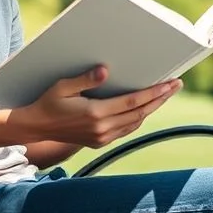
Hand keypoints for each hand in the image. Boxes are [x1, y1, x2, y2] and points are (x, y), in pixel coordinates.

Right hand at [12, 65, 180, 148]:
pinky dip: (138, 118)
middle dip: (160, 98)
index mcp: (95, 113)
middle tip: (176, 85)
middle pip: (140, 112)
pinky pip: (126, 130)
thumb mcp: (63, 87)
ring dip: (151, 109)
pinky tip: (144, 108)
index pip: (133, 102)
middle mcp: (102, 128)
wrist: (35, 128)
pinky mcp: (99, 142)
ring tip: (164, 94)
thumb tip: (104, 70)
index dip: (155, 93)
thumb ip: (85, 79)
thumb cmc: (47, 103)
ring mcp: (101, 137)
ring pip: (135, 122)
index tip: (170, 83)